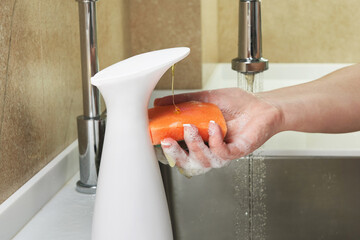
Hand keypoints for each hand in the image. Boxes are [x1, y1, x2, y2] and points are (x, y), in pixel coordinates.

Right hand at [154, 88, 282, 176]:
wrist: (263, 104)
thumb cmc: (237, 104)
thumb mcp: (206, 99)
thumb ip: (184, 101)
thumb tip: (160, 102)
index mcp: (201, 140)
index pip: (180, 151)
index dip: (168, 149)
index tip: (157, 138)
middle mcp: (210, 149)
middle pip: (189, 162)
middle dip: (176, 154)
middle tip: (167, 142)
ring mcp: (223, 152)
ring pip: (204, 161)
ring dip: (194, 145)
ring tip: (190, 127)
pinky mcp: (237, 152)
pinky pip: (222, 154)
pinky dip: (214, 141)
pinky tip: (213, 126)